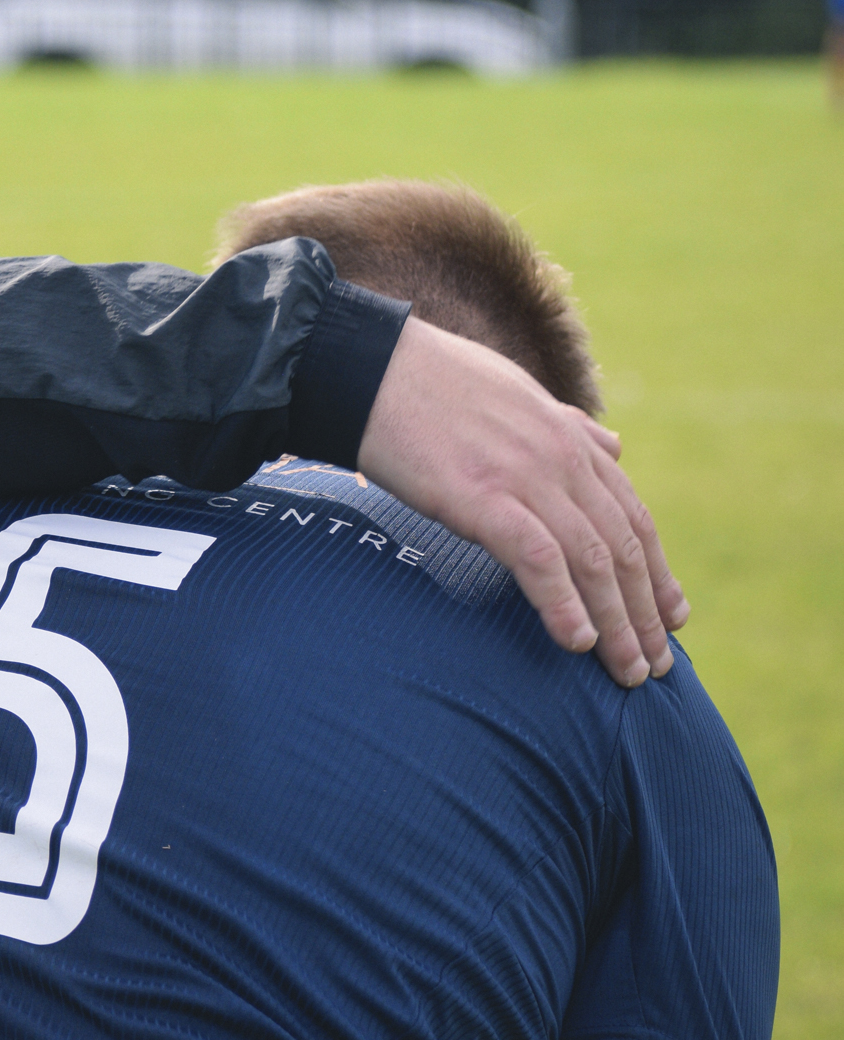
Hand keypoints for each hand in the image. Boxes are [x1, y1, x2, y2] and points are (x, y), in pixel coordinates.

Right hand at [357, 317, 685, 686]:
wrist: (367, 367)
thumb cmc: (431, 380)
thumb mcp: (516, 393)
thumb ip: (567, 426)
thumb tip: (612, 445)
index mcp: (567, 437)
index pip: (630, 513)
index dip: (657, 570)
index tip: (673, 617)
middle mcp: (559, 457)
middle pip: (621, 546)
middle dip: (645, 611)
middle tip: (657, 666)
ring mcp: (524, 477)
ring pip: (592, 559)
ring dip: (617, 622)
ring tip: (628, 672)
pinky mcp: (481, 497)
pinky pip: (538, 558)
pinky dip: (564, 603)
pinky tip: (577, 641)